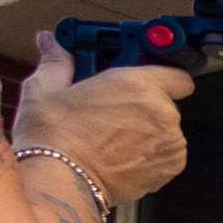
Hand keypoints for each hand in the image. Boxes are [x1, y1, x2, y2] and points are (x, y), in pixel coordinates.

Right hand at [14, 27, 194, 205]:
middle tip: (114, 115)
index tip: (150, 84)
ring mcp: (170, 143)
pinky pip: (167, 155)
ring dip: (149, 133)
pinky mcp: (169, 169)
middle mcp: (162, 112)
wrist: (59, 180)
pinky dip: (151, 156)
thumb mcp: (45, 89)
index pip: (177, 76)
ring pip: (167, 131)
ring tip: (114, 139)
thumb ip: (58, 61)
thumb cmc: (53, 137)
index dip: (165, 79)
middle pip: (166, 104)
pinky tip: (122, 156)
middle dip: (145, 108)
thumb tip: (50, 41)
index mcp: (138, 84)